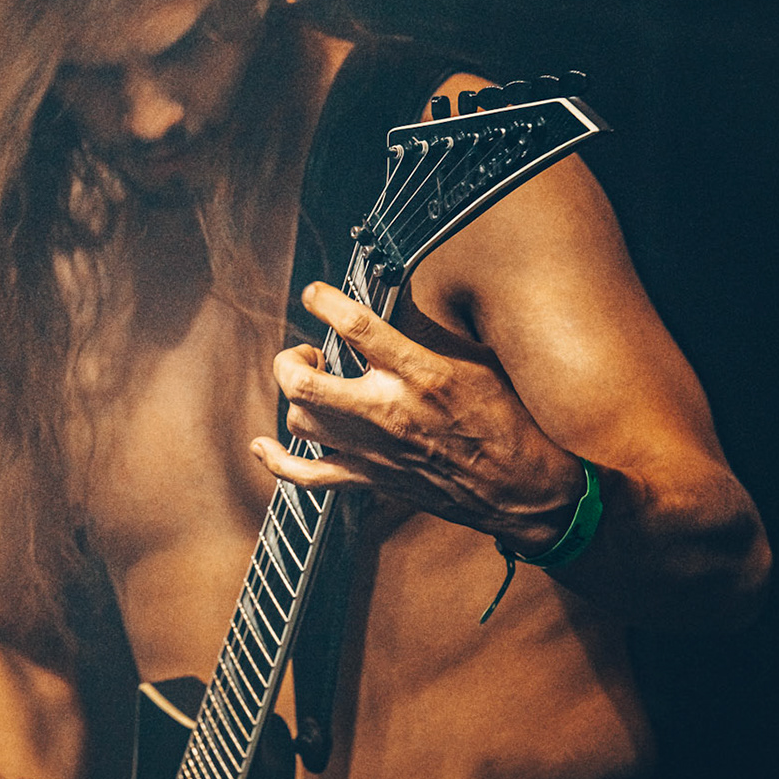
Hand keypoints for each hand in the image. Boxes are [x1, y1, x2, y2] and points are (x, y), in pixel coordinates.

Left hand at [251, 282, 584, 553]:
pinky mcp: (368, 479)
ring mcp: (372, 450)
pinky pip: (305, 476)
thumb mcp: (474, 361)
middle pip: (303, 382)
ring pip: (300, 420)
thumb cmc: (502, 419)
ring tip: (314, 384)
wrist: (516, 486)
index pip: (355, 327)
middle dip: (291, 359)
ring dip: (296, 397)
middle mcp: (387, 411)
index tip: (314, 293)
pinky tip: (263, 445)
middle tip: (307, 350)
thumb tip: (392, 298)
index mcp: (418, 374)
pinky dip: (276, 462)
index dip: (323, 301)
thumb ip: (426, 332)